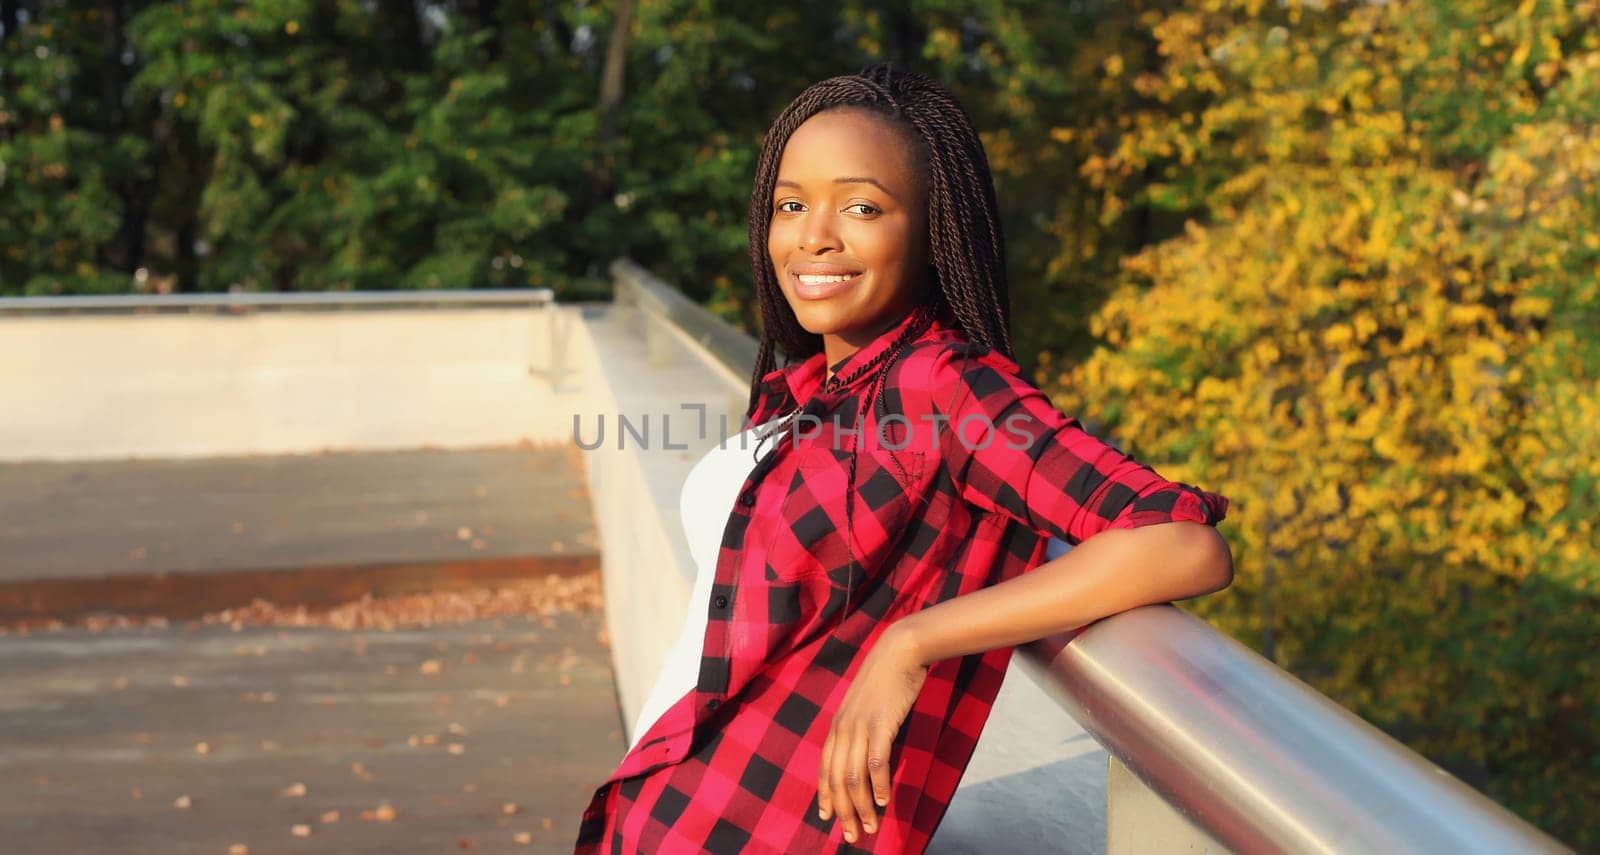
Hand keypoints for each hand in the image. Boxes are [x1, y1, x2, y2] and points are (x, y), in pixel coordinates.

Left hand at [818, 623, 927, 843]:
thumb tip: (865, 756)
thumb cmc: (885, 679)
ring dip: (861, 806)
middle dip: (843, 811)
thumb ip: (860, 730)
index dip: (825, 795)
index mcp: (837, 726)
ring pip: (854, 777)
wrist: (899, 651)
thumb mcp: (864, 707)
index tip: (827, 819)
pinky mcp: (880, 725)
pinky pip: (876, 763)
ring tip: (869, 827)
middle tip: (851, 835)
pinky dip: (878, 786)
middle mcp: (843, 729)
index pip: (824, 769)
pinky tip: (883, 801)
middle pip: (836, 779)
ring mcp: (860, 727)